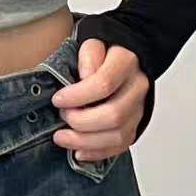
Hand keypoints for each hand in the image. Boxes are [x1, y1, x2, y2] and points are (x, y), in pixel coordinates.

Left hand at [51, 39, 148, 160]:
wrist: (123, 58)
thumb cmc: (104, 53)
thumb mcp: (93, 43)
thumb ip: (89, 56)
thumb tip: (85, 76)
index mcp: (127, 63)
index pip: (104, 84)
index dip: (77, 95)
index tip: (57, 99)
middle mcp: (137, 88)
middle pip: (113, 115)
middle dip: (81, 122)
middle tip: (61, 116)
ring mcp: (139, 109)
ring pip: (118, 135)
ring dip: (86, 142)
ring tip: (62, 137)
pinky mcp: (135, 125)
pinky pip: (121, 146)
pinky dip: (98, 153)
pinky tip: (78, 152)